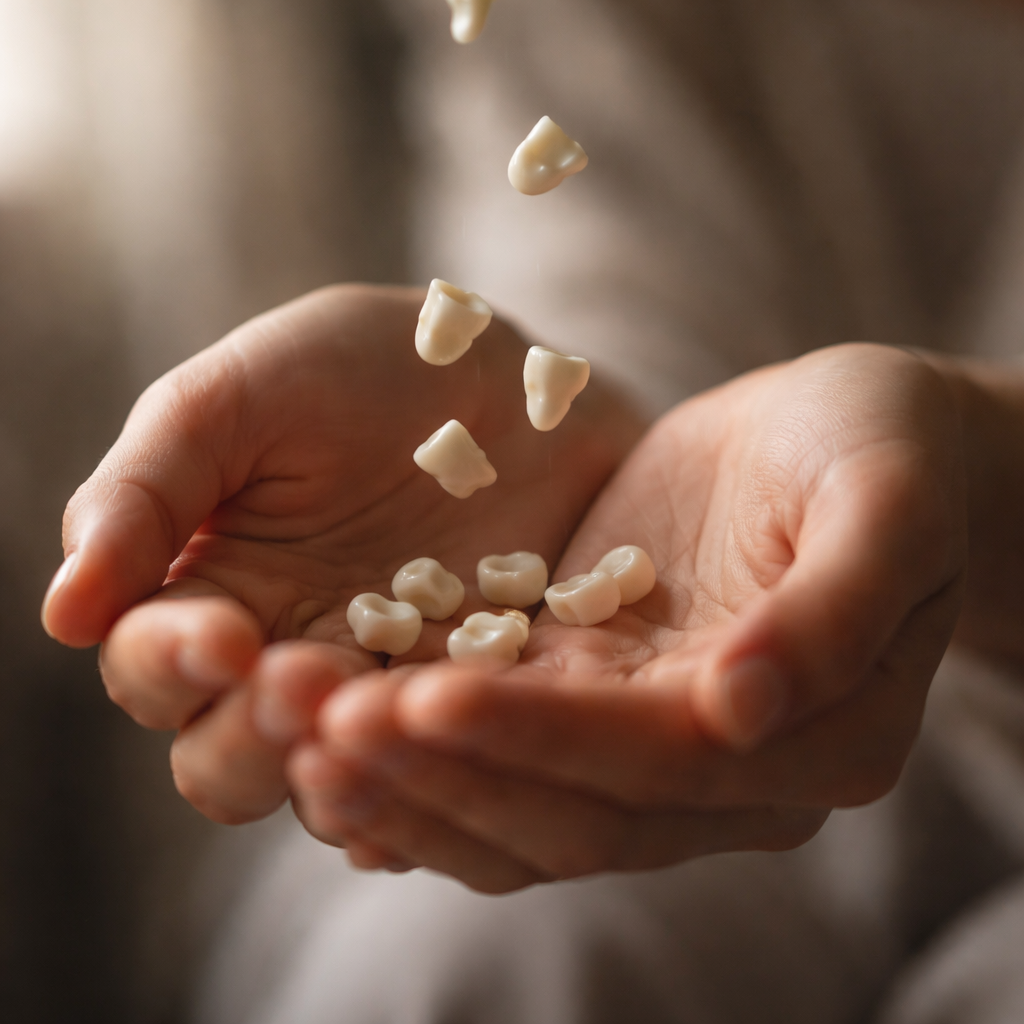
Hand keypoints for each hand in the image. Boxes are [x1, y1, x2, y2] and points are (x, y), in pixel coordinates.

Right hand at [41, 285, 639, 823]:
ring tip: (378, 706)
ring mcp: (387, 685)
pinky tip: (455, 748)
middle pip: (227, 760)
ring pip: (333, 781)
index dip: (173, 666)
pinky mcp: (478, 697)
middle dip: (251, 736)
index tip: (225, 636)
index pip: (154, 669)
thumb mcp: (238, 399)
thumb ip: (146, 492)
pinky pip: (445, 768)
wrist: (516, 378)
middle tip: (304, 677)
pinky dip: (439, 774)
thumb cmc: (363, 369)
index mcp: (215, 590)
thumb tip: (65, 615)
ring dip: (342, 765)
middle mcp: (289, 655)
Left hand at [285, 344, 967, 892]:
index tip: (429, 697)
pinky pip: (498, 754)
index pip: (660, 760)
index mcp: (817, 738)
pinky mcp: (594, 695)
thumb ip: (837, 607)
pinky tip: (330, 732)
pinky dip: (418, 758)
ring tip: (299, 730)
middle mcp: (726, 771)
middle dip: (443, 775)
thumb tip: (744, 709)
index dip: (546, 738)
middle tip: (320, 724)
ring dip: (408, 781)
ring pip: (518, 803)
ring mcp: (648, 740)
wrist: (842, 433)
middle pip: (573, 809)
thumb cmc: (882, 449)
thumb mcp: (886, 502)